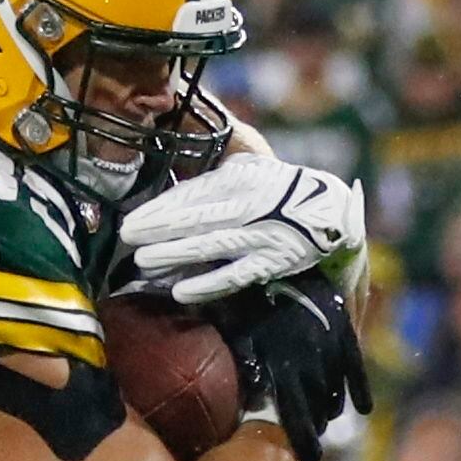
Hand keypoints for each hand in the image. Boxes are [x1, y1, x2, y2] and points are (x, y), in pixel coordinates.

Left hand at [121, 154, 365, 303]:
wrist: (334, 210)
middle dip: (158, 228)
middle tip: (126, 236)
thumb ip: (217, 173)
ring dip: (174, 253)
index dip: (160, 208)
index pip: (192, 194)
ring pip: (210, 245)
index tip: (132, 218)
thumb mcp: (251, 168)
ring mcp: (261, 235)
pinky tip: (181, 291)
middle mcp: (249, 206)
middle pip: (195, 218)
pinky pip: (236, 274)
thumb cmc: (281, 188)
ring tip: (142, 260)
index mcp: (241, 179)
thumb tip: (177, 183)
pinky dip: (209, 283)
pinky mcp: (273, 262)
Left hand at [206, 270, 369, 460]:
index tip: (310, 460)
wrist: (284, 255)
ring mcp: (330, 347)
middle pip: (317, 407)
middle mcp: (309, 362)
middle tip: (312, 443)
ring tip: (325, 419)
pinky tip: (362, 407)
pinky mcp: (345, 331)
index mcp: (280, 365)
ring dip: (329, 407)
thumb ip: (249, 364)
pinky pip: (356, 367)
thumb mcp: (239, 333)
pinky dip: (359, 388)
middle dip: (314, 426)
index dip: (303, 440)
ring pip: (335, 390)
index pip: (294, 415)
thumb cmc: (250, 295)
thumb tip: (251, 396)